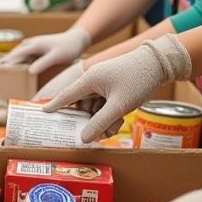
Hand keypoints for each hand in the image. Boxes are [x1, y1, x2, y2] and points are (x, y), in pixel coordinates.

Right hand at [0, 27, 90, 73]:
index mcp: (32, 46)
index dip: (3, 65)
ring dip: (5, 64)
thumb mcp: (57, 56)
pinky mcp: (34, 50)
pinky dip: (14, 64)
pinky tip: (11, 71)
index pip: (13, 57)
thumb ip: (43, 63)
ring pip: (14, 57)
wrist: (75, 39)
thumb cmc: (68, 48)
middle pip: (10, 56)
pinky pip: (20, 58)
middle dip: (0, 65)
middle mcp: (29, 45)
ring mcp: (30, 47)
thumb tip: (29, 72)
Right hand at [42, 34, 191, 142]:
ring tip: (116, 126)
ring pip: (95, 108)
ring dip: (103, 120)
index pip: (66, 95)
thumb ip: (99, 122)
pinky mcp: (113, 88)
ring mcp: (104, 84)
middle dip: (91, 122)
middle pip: (82, 107)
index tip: (42, 112)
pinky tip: (120, 120)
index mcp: (89, 79)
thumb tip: (83, 138)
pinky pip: (105, 105)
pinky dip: (110, 114)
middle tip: (101, 134)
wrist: (159, 64)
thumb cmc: (137, 79)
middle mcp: (93, 81)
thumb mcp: (119, 105)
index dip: (54, 105)